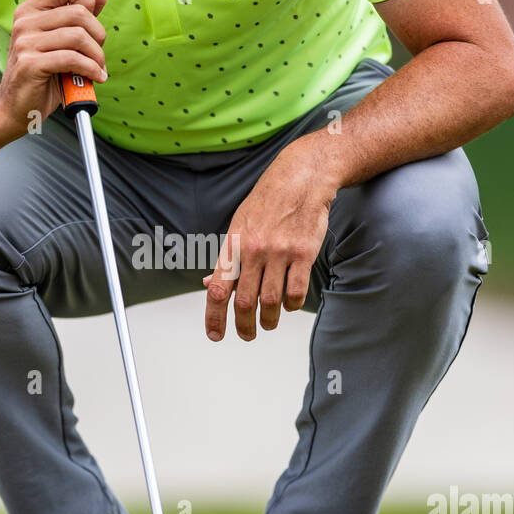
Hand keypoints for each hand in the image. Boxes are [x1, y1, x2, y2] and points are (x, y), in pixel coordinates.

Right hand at [0, 0, 108, 138]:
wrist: (15, 107)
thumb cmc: (42, 75)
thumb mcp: (63, 42)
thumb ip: (80, 18)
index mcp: (31, 10)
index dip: (86, 0)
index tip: (92, 22)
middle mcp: (25, 22)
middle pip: (78, 13)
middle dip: (98, 35)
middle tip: (98, 54)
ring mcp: (25, 42)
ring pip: (78, 36)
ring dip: (97, 56)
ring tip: (98, 68)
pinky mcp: (30, 64)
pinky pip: (72, 59)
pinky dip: (91, 69)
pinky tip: (95, 77)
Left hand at [202, 137, 337, 341]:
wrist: (300, 178)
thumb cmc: (267, 203)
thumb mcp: (239, 226)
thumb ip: (227, 258)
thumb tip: (209, 283)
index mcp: (233, 244)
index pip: (218, 289)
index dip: (214, 317)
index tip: (215, 335)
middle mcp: (254, 250)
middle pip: (244, 302)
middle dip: (244, 327)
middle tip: (246, 335)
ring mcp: (279, 252)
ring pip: (270, 301)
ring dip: (268, 320)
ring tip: (268, 324)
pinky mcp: (303, 253)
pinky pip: (296, 292)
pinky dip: (292, 305)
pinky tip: (289, 305)